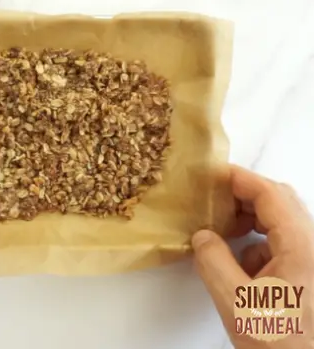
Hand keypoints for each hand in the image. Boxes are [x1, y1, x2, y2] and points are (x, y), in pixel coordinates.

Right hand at [192, 166, 313, 347]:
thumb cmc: (282, 343)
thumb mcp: (237, 303)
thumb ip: (214, 262)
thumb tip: (203, 237)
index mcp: (303, 246)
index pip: (271, 194)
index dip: (240, 179)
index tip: (213, 174)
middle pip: (281, 204)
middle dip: (244, 199)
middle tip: (214, 201)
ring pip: (284, 226)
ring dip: (252, 223)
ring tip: (224, 234)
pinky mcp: (312, 277)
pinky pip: (286, 247)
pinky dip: (261, 246)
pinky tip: (243, 267)